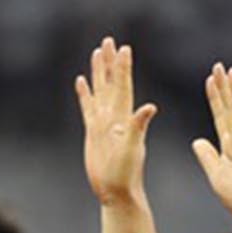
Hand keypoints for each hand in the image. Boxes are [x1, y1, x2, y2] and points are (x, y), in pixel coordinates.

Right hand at [76, 37, 158, 206]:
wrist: (116, 192)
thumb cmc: (126, 174)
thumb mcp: (133, 149)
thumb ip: (139, 127)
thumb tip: (150, 107)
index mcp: (124, 118)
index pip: (124, 86)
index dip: (123, 68)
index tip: (124, 48)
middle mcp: (114, 117)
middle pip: (111, 83)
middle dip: (110, 62)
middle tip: (109, 40)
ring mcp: (103, 123)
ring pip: (100, 91)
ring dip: (98, 72)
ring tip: (96, 52)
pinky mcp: (93, 132)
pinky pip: (87, 107)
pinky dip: (85, 94)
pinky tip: (81, 81)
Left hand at [191, 63, 231, 232]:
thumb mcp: (216, 176)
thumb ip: (208, 158)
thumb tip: (197, 141)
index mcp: (230, 147)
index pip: (221, 117)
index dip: (214, 99)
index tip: (209, 80)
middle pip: (229, 108)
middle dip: (223, 88)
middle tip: (218, 66)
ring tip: (230, 71)